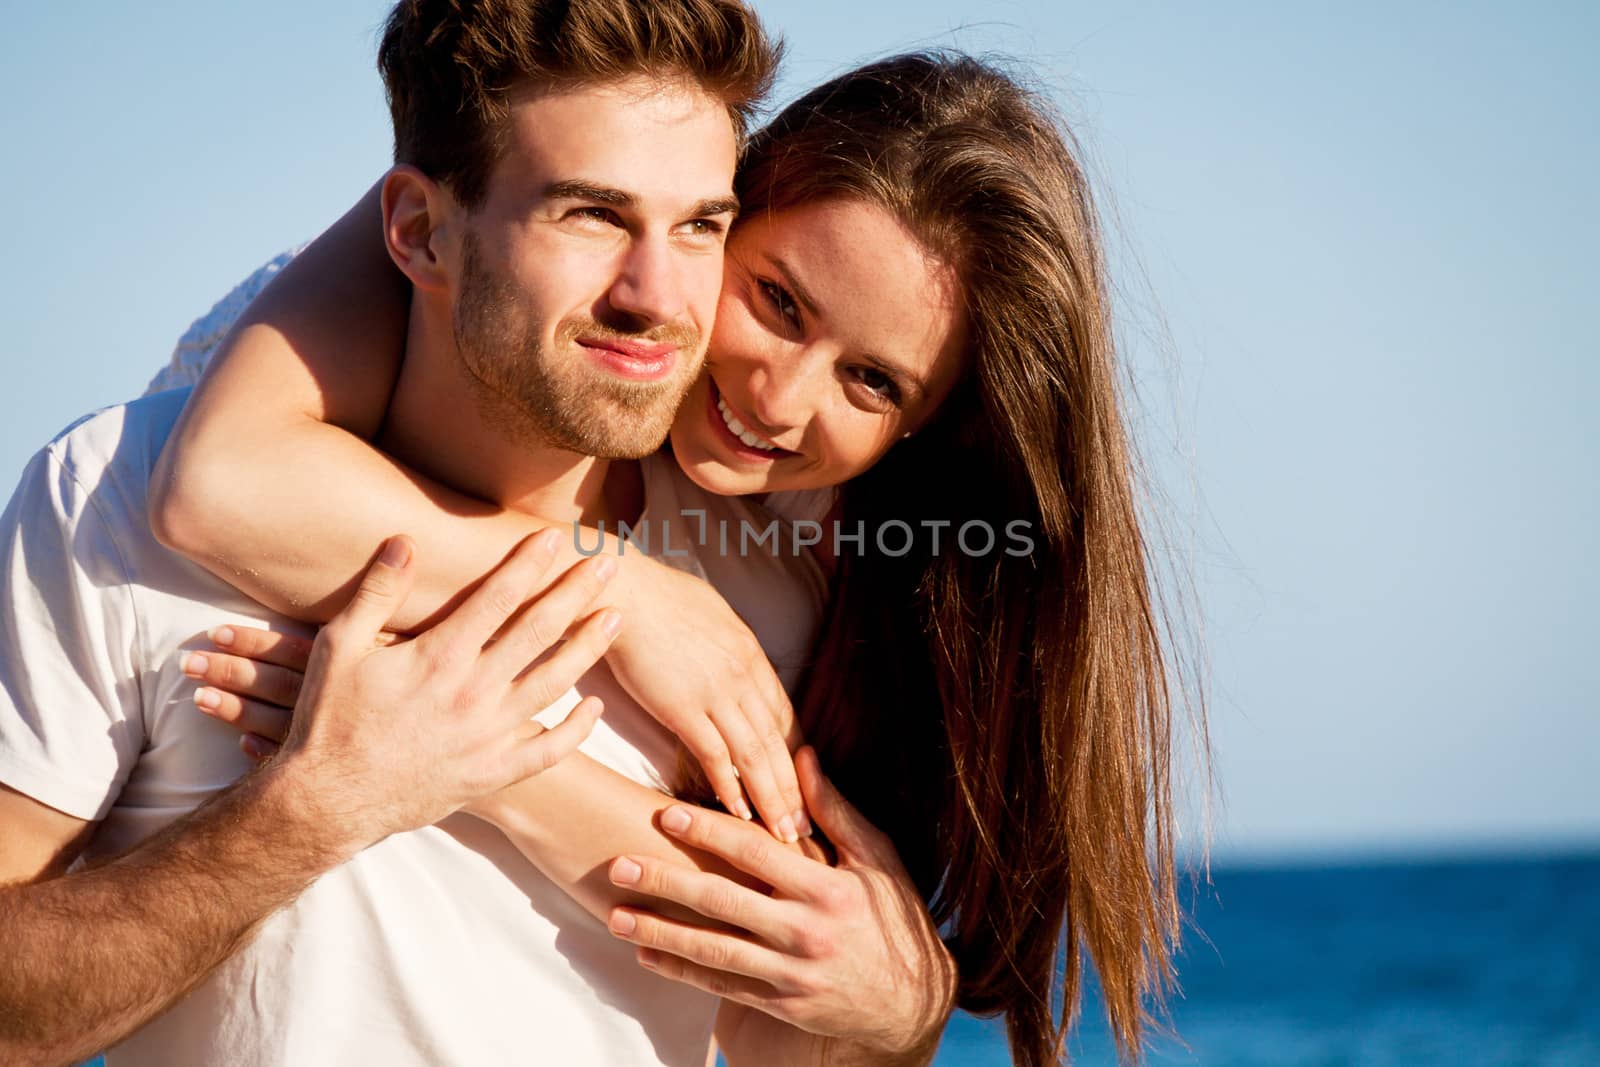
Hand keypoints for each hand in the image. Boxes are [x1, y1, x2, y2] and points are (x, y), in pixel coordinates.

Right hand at [190, 531, 616, 847]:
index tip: (556, 537)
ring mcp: (487, 736)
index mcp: (438, 657)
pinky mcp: (492, 774)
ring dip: (588, 647)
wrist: (326, 803)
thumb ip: (376, 592)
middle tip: (608, 564)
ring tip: (614, 618)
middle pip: (539, 631)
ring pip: (554, 683)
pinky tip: (595, 707)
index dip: (530, 563)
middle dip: (575, 593)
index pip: (498, 596)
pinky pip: (548, 751)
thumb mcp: (338, 647)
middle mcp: (473, 693)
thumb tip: (405, 539)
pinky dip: (577, 729)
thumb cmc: (330, 720)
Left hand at [602, 747, 955, 1061]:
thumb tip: (802, 755)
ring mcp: (791, 973)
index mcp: (828, 889)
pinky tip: (646, 953)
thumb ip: (835, 811)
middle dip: (666, 881)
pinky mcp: (782, 1004)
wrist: (911, 1004)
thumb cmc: (894, 917)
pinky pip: (723, 986)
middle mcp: (805, 932)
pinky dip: (682, 971)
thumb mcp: (879, 859)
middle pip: (723, 902)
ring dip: (660, 931)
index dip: (709, 831)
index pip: (756, 853)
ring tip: (615, 915)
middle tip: (618, 864)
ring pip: (713, 950)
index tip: (666, 814)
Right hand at [607, 557, 808, 841]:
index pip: (783, 715)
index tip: (805, 785)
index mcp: (750, 654)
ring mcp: (715, 692)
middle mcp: (742, 675)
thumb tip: (733, 659)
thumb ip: (729, 646)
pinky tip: (738, 814)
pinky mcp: (683, 706)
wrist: (625, 592)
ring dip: (770, 798)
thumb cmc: (659, 599)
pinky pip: (714, 755)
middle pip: (776, 741)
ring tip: (783, 833)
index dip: (795, 755)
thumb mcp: (712, 616)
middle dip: (794, 788)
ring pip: (754, 755)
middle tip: (805, 827)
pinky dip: (728, 787)